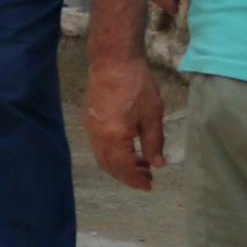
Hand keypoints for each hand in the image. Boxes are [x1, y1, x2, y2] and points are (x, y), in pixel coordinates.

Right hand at [85, 58, 167, 190]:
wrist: (113, 61)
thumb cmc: (136, 85)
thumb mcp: (152, 115)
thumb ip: (154, 143)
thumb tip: (157, 164)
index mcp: (114, 136)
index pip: (123, 168)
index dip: (136, 180)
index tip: (149, 186)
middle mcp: (97, 135)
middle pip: (109, 166)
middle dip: (127, 176)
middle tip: (147, 179)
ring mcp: (90, 127)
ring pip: (102, 157)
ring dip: (120, 165)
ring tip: (141, 164)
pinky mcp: (89, 119)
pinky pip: (98, 145)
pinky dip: (112, 153)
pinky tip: (128, 148)